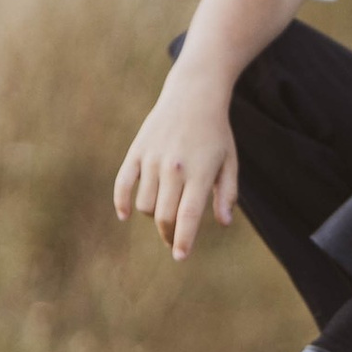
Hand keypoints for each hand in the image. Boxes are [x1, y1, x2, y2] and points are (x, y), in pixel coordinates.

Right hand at [114, 76, 241, 258]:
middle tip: (173, 242)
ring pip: (145, 204)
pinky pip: (122, 184)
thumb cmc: (216, 132)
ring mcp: (153, 159)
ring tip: (165, 211)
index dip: (183, 241)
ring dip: (153, 215)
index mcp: (199, 173)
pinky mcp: (136, 151)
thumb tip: (223, 222)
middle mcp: (174, 168)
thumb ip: (227, 193)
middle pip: (164, 216)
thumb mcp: (230, 161)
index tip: (180, 257)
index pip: (188, 216)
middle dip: (168, 235)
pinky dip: (121, 203)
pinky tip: (125, 215)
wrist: (193, 94)